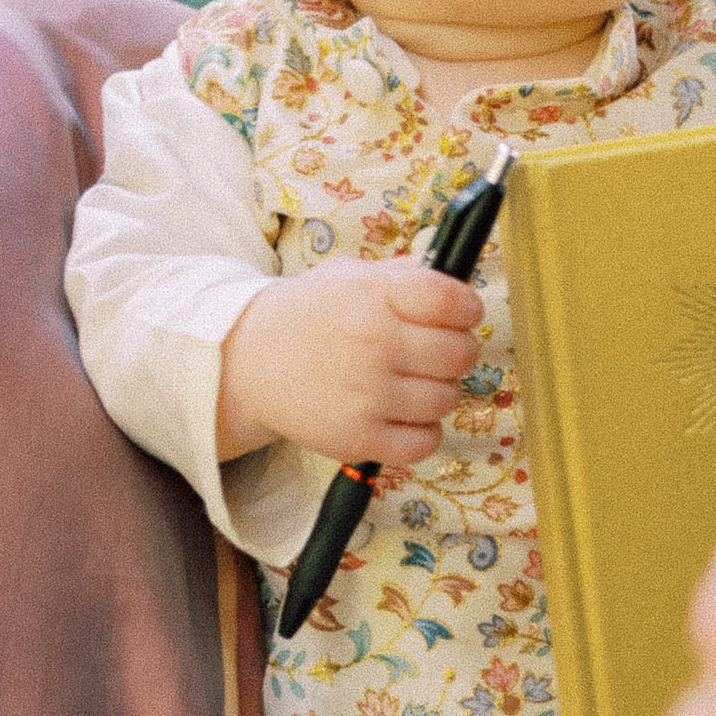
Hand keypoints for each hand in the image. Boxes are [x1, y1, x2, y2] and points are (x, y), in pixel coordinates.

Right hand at [216, 256, 482, 467]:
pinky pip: (425, 442)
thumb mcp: (349, 276)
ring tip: (411, 383)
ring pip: (446, 399)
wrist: (248, 361)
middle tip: (435, 352)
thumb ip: (404, 273)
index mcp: (374, 295)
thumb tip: (455, 276)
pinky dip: (422, 431)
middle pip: (460, 353)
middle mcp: (373, 343)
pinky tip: (402, 415)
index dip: (467, 309)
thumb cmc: (307, 315)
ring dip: (437, 391)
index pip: (454, 302)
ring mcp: (366, 394)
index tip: (460, 315)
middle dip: (456, 351)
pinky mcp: (357, 437)